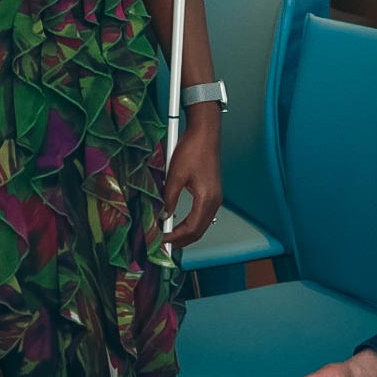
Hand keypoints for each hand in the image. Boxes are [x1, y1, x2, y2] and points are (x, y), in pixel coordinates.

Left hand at [163, 111, 221, 247]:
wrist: (205, 133)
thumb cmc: (193, 149)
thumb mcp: (176, 174)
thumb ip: (169, 198)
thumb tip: (163, 215)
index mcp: (207, 199)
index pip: (192, 229)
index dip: (176, 237)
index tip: (161, 240)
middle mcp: (215, 201)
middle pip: (199, 231)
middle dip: (181, 240)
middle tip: (164, 243)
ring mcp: (215, 197)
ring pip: (202, 225)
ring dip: (186, 233)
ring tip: (169, 235)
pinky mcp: (213, 192)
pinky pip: (203, 215)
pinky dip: (191, 223)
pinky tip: (180, 222)